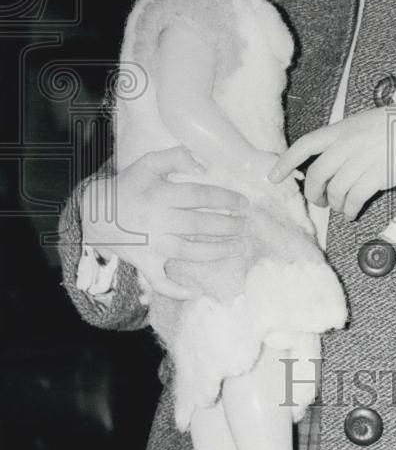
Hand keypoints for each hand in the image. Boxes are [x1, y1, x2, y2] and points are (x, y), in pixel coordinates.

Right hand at [80, 146, 250, 300]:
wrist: (96, 213)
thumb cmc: (128, 186)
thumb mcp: (148, 163)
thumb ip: (175, 157)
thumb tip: (203, 166)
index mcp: (160, 195)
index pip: (199, 196)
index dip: (225, 199)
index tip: (243, 203)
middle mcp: (157, 221)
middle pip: (199, 225)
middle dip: (227, 226)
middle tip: (245, 225)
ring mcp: (151, 245)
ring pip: (188, 252)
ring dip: (216, 252)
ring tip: (237, 247)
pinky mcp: (144, 263)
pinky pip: (159, 281)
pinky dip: (175, 290)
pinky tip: (195, 292)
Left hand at [268, 103, 395, 220]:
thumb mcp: (365, 122)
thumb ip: (345, 139)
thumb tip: (327, 163)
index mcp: (343, 128)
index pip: (306, 144)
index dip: (286, 162)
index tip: (274, 177)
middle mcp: (349, 143)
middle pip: (318, 174)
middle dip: (313, 194)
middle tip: (319, 202)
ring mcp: (364, 158)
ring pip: (335, 189)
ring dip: (335, 204)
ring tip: (341, 208)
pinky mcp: (379, 174)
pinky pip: (354, 198)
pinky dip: (350, 209)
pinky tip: (353, 212)